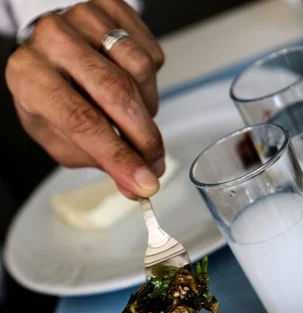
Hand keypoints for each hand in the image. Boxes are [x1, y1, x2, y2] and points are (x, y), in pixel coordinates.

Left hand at [6, 0, 164, 198]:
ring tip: (136, 120)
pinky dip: (151, 83)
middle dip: (144, 137)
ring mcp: (83, 17)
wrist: (52, 52)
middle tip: (155, 163)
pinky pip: (150, 53)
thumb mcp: (61, 139)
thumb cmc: (53, 98)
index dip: (118, 155)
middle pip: (115, 91)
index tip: (144, 182)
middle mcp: (52, 40)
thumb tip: (135, 186)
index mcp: (30, 77)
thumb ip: (98, 162)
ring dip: (148, 109)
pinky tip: (135, 90)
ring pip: (139, 69)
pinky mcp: (111, 7)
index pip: (81, 121)